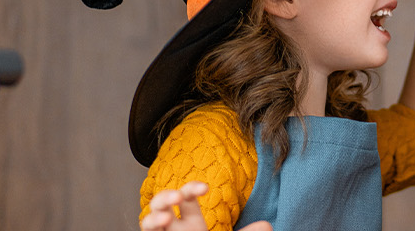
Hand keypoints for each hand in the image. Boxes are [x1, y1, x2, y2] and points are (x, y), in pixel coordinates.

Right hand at [139, 182, 271, 230]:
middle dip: (165, 196)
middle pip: (161, 203)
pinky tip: (159, 227)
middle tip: (177, 197)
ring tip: (163, 219)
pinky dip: (150, 230)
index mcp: (191, 222)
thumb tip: (267, 226)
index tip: (205, 188)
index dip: (191, 187)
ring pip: (147, 222)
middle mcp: (174, 229)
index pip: (187, 197)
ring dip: (152, 216)